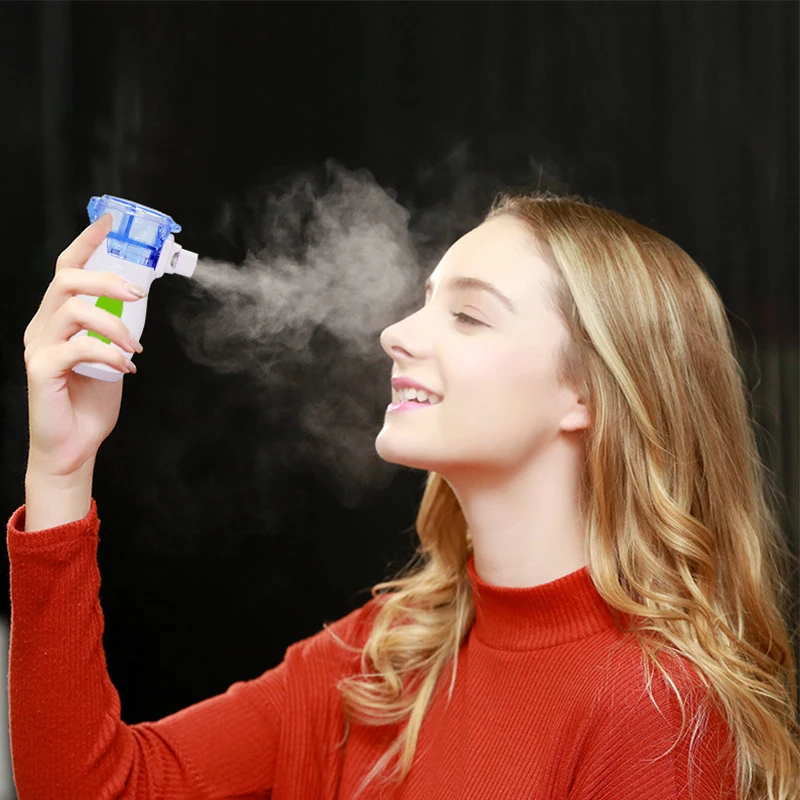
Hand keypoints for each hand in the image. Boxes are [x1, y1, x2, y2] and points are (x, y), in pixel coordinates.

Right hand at [24, 213, 145, 477]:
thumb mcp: (111, 357)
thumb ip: (115, 330)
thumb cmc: (90, 404)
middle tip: (136, 295)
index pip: (67, 270)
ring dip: (114, 323)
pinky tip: (125, 367)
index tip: (110, 222)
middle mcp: (43, 327)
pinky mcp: (41, 370)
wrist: (75, 447)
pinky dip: (108, 353)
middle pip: (66, 280)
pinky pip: (76, 347)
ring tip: (134, 347)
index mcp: (58, 320)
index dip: (87, 243)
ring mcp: (39, 347)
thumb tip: (137, 302)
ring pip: (73, 308)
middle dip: (106, 279)